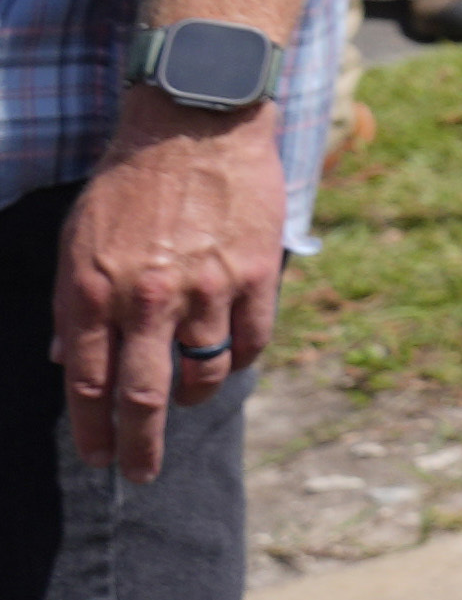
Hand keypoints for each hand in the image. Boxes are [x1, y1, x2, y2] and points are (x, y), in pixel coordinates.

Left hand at [53, 113, 281, 486]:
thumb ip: (74, 306)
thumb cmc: (129, 183)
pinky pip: (250, 342)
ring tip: (189, 394)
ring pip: (202, 374)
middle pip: (143, 397)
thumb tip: (71, 363)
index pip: (88, 384)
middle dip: (140, 447)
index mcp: (93, 290)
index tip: (98, 460)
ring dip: (193, 396)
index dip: (93, 431)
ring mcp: (203, 287)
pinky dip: (237, 359)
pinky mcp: (251, 273)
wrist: (194, 124)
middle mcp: (146, 297)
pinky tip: (228, 355)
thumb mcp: (78, 240)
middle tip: (141, 474)